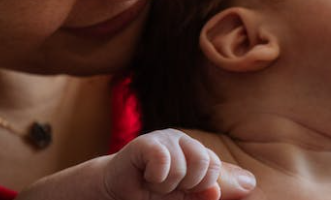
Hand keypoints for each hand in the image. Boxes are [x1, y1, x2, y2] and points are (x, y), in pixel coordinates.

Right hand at [104, 129, 222, 199]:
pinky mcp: (146, 141)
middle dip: (187, 184)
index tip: (184, 190)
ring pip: (180, 167)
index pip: (214, 164)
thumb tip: (216, 191)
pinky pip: (162, 160)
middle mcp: (181, 140)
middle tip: (168, 186)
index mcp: (194, 150)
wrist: (114, 190)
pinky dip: (156, 177)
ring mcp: (164, 137)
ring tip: (153, 182)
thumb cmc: (150, 192)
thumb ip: (199, 194)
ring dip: (165, 185)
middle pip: (202, 162)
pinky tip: (146, 176)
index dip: (201, 185)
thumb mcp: (179, 197)